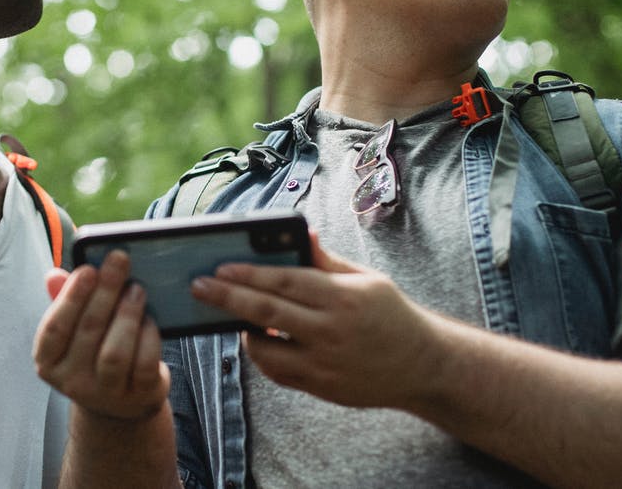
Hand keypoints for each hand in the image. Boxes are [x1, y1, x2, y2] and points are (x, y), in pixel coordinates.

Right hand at [33, 251, 170, 420]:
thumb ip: (64, 302)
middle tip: (120, 262)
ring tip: (137, 289)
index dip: (71, 297)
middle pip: (88, 332)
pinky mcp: (138, 396)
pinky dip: (149, 337)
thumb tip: (54, 275)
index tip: (88, 269)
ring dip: (127, 314)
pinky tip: (150, 319)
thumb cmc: (94, 353)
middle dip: (105, 292)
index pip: (54, 328)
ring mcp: (106, 394)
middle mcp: (72, 382)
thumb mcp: (75, 332)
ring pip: (115, 353)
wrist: (122, 401)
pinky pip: (144, 365)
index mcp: (49, 362)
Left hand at [190, 232, 444, 409]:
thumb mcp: (366, 279)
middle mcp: (332, 331)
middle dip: (227, 298)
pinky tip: (258, 340)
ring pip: (265, 349)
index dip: (248, 274)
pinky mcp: (322, 388)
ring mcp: (325, 363)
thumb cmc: (389, 314)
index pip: (285, 281)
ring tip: (233, 316)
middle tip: (199, 287)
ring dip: (242, 331)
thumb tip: (303, 234)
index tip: (219, 268)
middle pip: (266, 312)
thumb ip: (327, 261)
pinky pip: (278, 373)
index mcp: (343, 297)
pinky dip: (262, 355)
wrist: (422, 365)